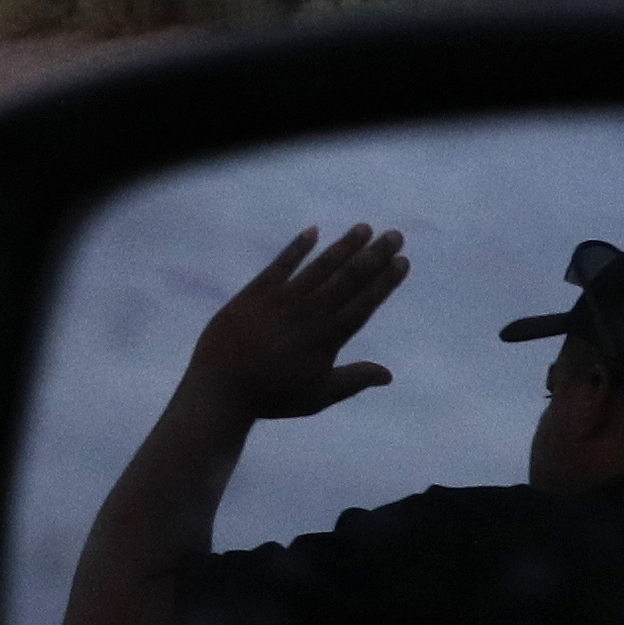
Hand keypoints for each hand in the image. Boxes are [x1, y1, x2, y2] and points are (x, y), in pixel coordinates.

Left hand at [186, 224, 408, 421]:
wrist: (221, 388)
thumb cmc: (272, 396)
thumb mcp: (318, 395)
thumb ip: (354, 380)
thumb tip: (388, 375)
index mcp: (328, 336)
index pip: (365, 302)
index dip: (385, 281)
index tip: (402, 261)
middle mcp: (310, 311)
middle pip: (349, 277)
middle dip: (374, 255)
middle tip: (395, 235)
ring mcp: (283, 299)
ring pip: (320, 266)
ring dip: (344, 246)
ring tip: (364, 228)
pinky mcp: (256, 292)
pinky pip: (280, 264)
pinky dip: (297, 247)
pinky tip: (313, 231)